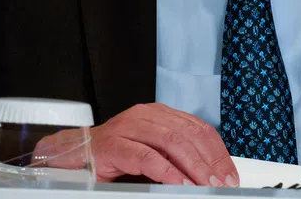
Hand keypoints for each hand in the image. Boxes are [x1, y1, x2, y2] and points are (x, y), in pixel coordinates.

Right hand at [35, 103, 238, 185]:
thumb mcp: (150, 152)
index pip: (198, 128)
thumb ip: (174, 156)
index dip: (217, 151)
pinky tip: (180, 184)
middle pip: (189, 134)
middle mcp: (146, 115)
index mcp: (158, 114)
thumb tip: (207, 175)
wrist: (71, 155)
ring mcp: (128, 127)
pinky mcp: (113, 144)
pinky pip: (147, 157)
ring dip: (194, 167)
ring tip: (206, 186)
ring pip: (172, 142)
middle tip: (222, 184)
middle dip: (210, 162)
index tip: (230, 174)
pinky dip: (167, 172)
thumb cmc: (112, 156)